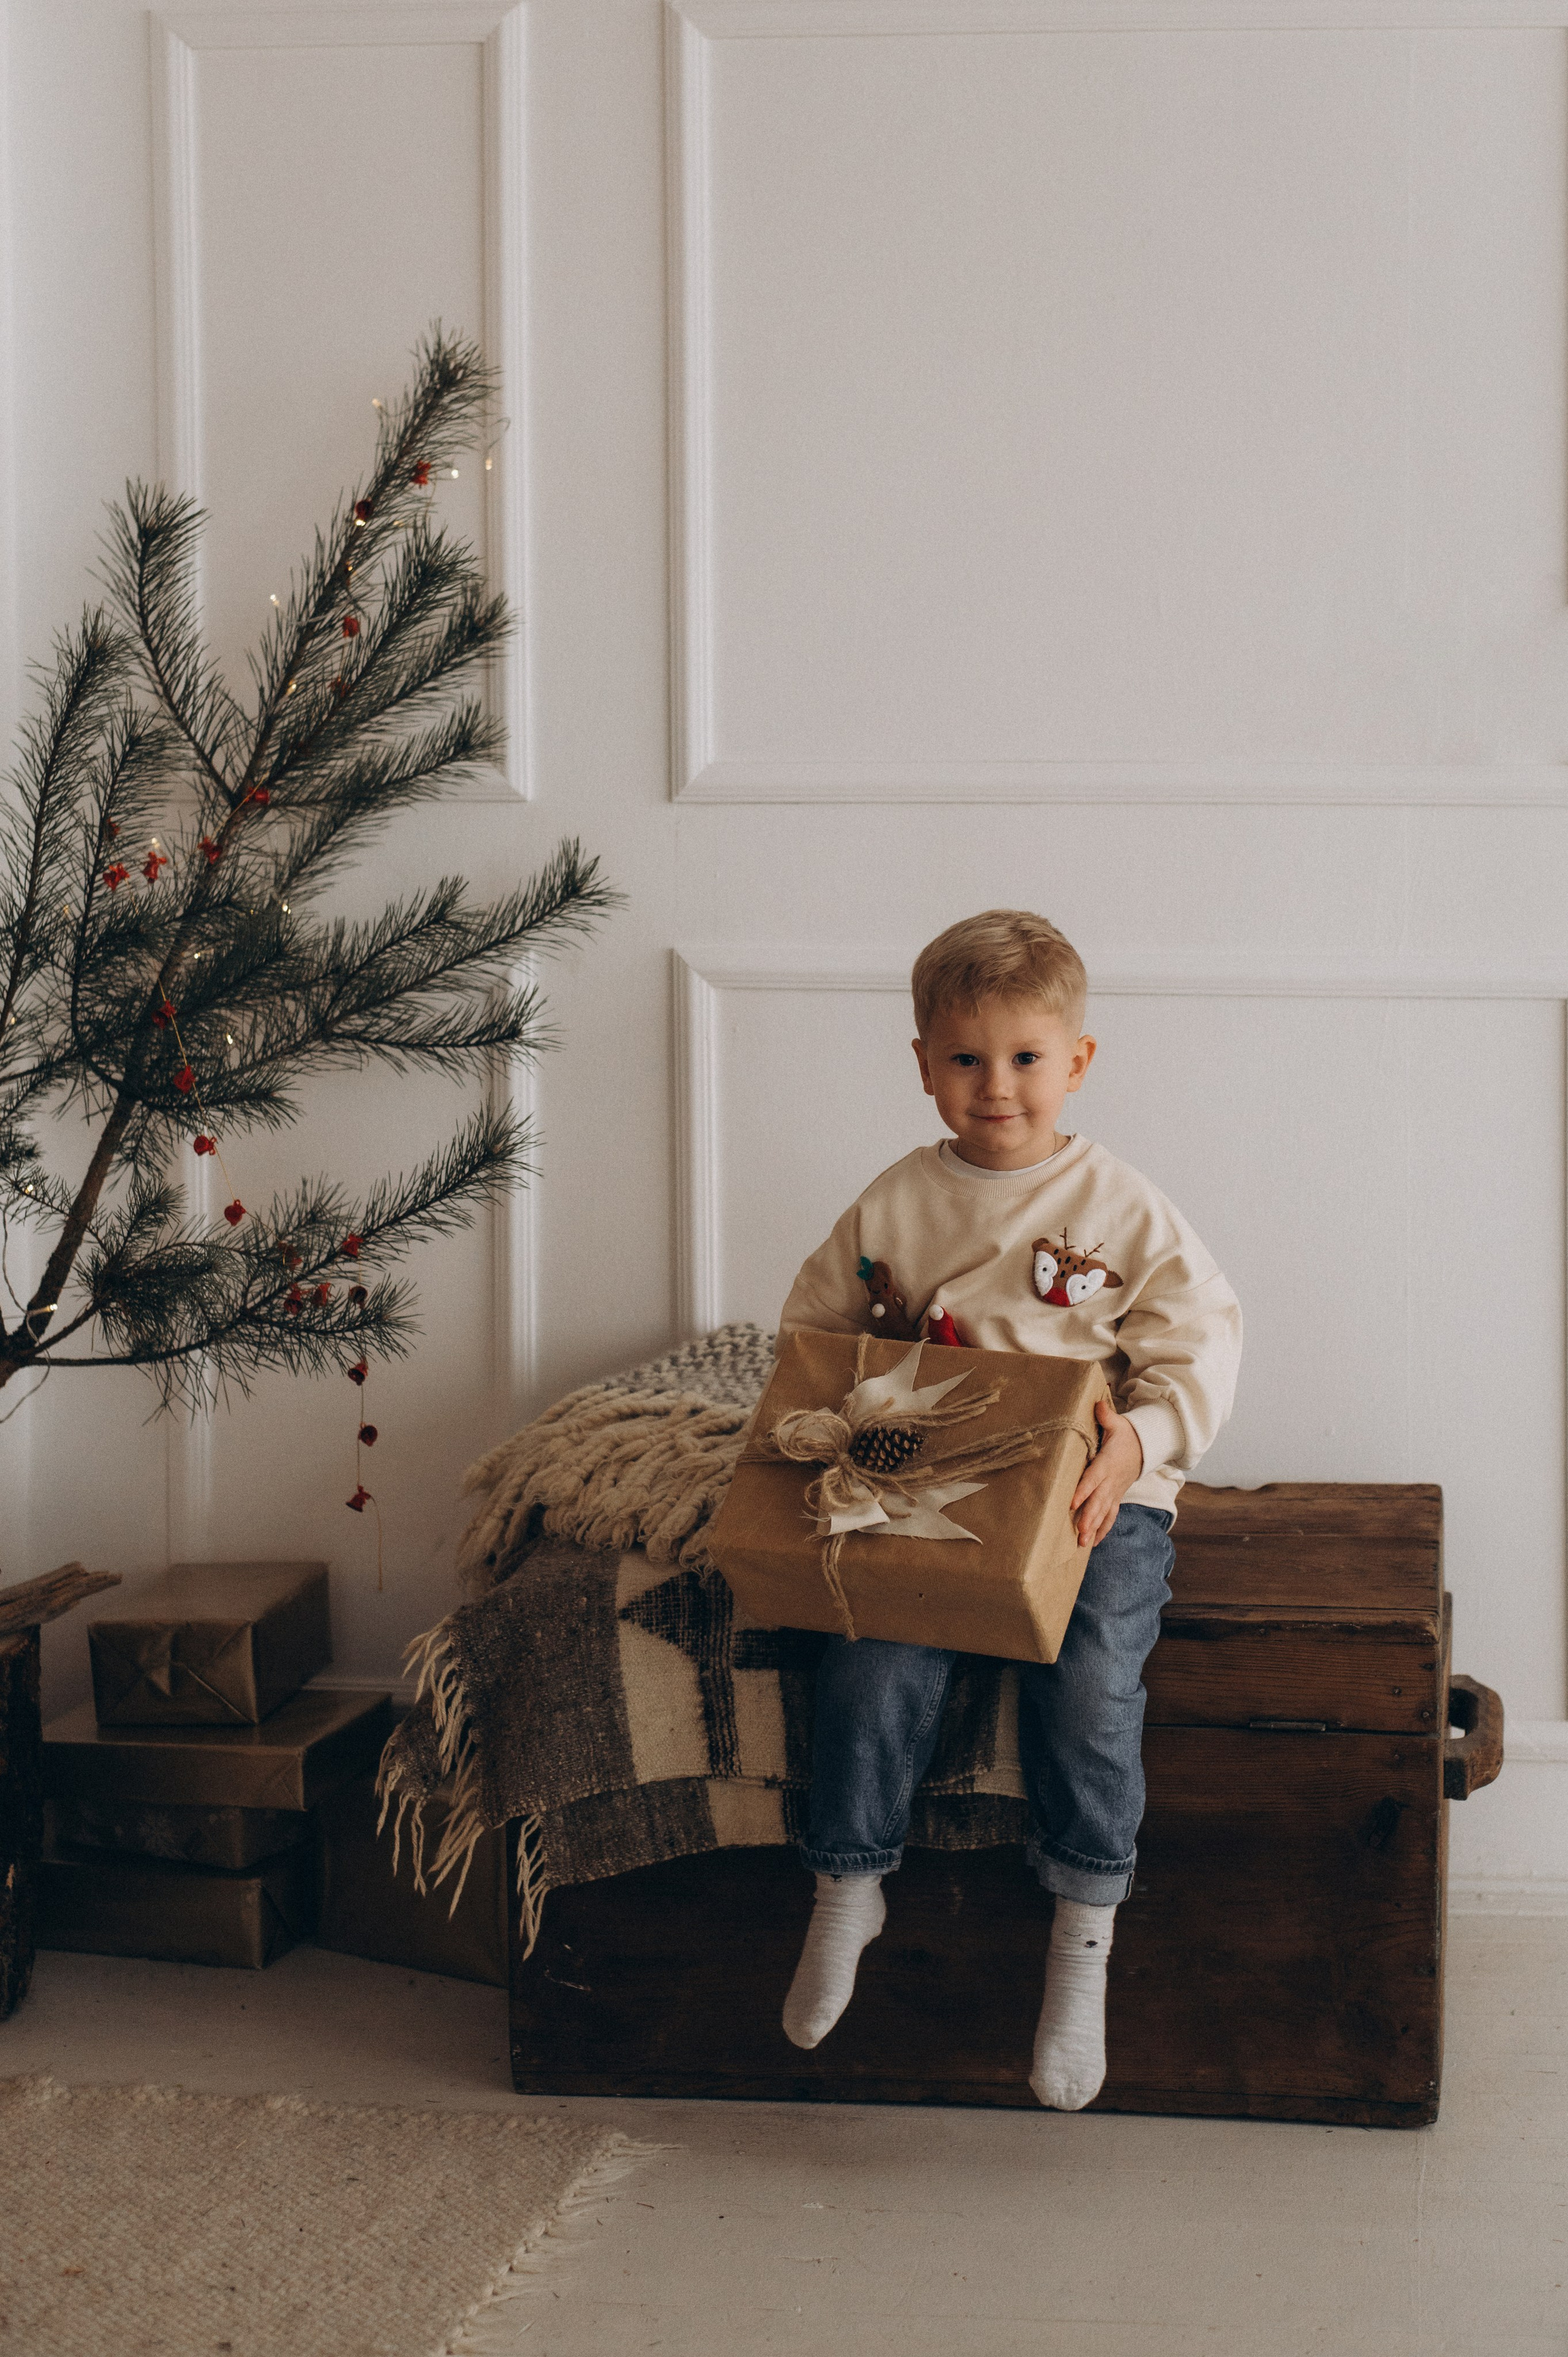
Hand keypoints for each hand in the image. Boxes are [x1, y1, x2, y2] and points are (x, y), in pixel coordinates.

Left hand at [1070, 1397, 1142, 1550]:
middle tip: (1078, 1533)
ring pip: (1104, 1513)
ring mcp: (1115, 1491)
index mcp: (1108, 1463)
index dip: (1083, 1491)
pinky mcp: (1117, 1497)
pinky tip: (1092, 1543)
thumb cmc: (1127, 1435)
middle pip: (1099, 1502)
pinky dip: (1102, 1530)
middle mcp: (1111, 1481)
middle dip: (1089, 1518)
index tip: (1071, 1503)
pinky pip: (1111, 1516)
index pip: (1094, 1478)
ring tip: (1082, 1543)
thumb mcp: (1119, 1423)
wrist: (1146, 1448)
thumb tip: (1097, 1404)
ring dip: (1094, 1528)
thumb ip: (1106, 1416)